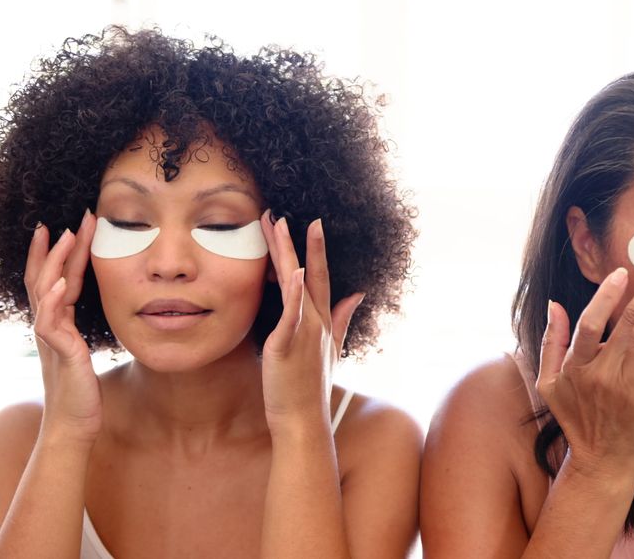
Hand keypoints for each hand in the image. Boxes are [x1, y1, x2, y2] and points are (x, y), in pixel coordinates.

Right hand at [24, 209, 101, 443]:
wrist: (74, 425)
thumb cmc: (82, 391)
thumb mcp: (85, 352)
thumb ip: (85, 331)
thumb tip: (102, 314)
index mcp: (58, 323)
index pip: (57, 279)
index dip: (63, 253)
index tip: (73, 226)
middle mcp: (49, 326)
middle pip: (46, 277)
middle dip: (56, 247)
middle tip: (69, 219)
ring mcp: (51, 339)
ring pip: (45, 292)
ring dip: (54, 263)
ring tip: (64, 237)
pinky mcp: (60, 354)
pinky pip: (51, 323)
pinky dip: (54, 301)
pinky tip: (61, 284)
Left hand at [258, 212, 362, 429]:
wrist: (304, 419)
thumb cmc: (312, 387)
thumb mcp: (332, 348)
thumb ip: (343, 318)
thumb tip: (358, 294)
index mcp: (323, 321)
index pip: (321, 277)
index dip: (316, 250)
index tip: (312, 224)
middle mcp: (316, 321)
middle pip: (309, 273)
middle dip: (301, 242)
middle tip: (287, 213)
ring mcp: (304, 331)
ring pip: (296, 284)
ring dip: (287, 253)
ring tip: (276, 226)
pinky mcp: (287, 345)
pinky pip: (291, 315)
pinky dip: (294, 293)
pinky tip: (292, 273)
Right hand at [537, 255, 633, 476]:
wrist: (602, 464)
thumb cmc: (577, 421)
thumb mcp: (549, 384)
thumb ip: (551, 343)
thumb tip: (554, 305)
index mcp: (576, 367)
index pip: (590, 323)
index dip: (606, 296)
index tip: (623, 272)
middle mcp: (601, 374)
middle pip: (626, 322)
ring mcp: (627, 388)